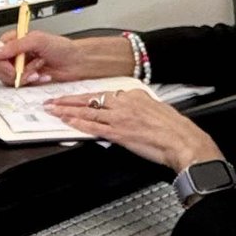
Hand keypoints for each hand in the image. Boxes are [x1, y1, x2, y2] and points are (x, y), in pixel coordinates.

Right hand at [0, 30, 130, 85]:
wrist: (77, 62)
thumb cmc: (62, 47)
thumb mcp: (38, 40)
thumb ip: (15, 45)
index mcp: (13, 40)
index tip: (12, 64)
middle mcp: (13, 54)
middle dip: (13, 71)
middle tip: (27, 68)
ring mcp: (19, 68)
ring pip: (6, 79)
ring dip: (24, 76)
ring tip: (38, 69)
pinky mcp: (26, 79)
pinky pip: (19, 85)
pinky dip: (31, 81)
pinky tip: (41, 75)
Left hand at [49, 88, 221, 174]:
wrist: (183, 141)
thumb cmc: (174, 129)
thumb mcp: (156, 109)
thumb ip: (139, 107)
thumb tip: (130, 111)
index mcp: (134, 95)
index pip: (104, 93)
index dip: (87, 96)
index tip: (76, 97)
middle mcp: (125, 103)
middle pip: (91, 98)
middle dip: (69, 99)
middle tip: (53, 99)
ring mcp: (120, 117)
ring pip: (87, 111)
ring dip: (67, 110)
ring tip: (53, 109)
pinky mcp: (119, 133)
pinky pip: (94, 126)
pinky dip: (78, 124)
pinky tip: (67, 122)